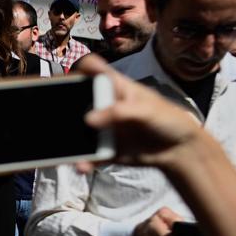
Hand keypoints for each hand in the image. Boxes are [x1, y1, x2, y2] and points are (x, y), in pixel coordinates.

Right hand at [75, 55, 204, 173]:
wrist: (181, 151)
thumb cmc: (168, 120)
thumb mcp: (146, 110)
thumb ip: (118, 112)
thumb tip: (88, 120)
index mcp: (116, 88)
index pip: (95, 69)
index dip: (80, 69)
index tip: (67, 78)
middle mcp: (106, 106)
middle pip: (79, 100)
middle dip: (64, 107)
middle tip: (54, 117)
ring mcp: (105, 128)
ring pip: (80, 131)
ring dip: (70, 140)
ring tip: (62, 150)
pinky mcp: (107, 149)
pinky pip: (90, 155)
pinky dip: (84, 161)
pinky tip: (82, 166)